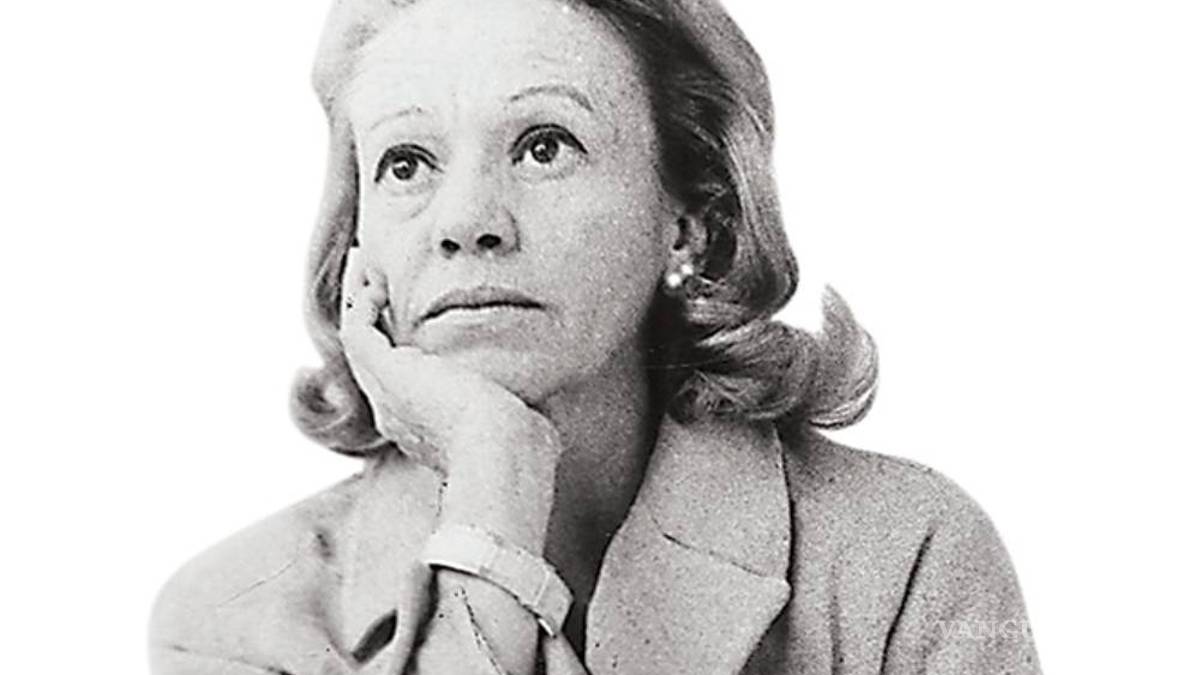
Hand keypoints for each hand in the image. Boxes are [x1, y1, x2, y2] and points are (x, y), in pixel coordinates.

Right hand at [338, 249, 563, 543]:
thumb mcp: (526, 429)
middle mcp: (398, 417)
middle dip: (378, 329)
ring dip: (362, 310)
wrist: (503, 451)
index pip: (410, 391)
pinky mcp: (384, 373)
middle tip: (381, 294)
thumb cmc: (524, 447)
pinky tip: (376, 286)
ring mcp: (386, 397)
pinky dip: (361, 308)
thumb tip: (542, 414)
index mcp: (429, 433)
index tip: (425, 333)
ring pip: (360, 347)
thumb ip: (527, 417)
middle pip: (376, 366)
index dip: (412, 360)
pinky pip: (357, 334)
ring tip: (370, 277)